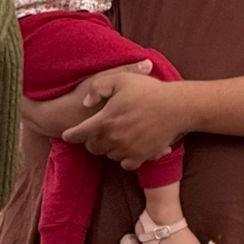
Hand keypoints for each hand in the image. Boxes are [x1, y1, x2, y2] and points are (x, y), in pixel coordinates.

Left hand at [62, 70, 185, 169]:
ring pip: (109, 156)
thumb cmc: (148, 90)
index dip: (70, 135)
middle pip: (93, 148)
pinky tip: (128, 148)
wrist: (177, 107)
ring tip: (115, 138)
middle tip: (96, 132)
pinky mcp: (142, 156)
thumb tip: (86, 103)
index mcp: (105, 121)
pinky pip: (126, 164)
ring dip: (109, 148)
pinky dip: (124, 158)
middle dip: (91, 140)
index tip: (66, 135)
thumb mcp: (120, 79)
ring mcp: (128, 150)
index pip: (79, 134)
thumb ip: (98, 88)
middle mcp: (114, 139)